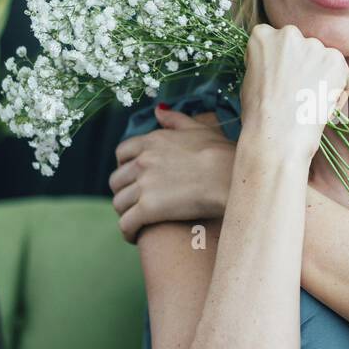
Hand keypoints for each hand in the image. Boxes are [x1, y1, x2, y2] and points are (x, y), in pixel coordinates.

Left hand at [109, 107, 235, 243]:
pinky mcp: (148, 209)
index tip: (134, 178)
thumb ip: (175, 120)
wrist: (232, 177)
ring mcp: (143, 185)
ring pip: (119, 204)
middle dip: (123, 192)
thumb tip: (159, 111)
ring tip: (138, 222)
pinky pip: (126, 224)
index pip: (122, 153)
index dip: (125, 166)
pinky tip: (136, 237)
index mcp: (152, 141)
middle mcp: (142, 161)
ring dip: (126, 214)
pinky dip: (128, 232)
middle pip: (116, 180)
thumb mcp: (199, 129)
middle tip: (136, 203)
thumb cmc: (223, 154)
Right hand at [240, 23, 348, 164]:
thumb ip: (267, 62)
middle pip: (302, 48)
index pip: (276, 42)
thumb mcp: (250, 79)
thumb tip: (281, 66)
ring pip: (322, 60)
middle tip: (299, 94)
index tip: (281, 81)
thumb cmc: (259, 114)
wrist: (277, 134)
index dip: (281, 64)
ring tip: (311, 104)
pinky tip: (324, 107)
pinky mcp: (335, 60)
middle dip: (303, 67)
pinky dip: (338, 90)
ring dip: (321, 77)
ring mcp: (314, 45)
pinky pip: (342, 73)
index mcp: (262, 36)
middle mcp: (289, 34)